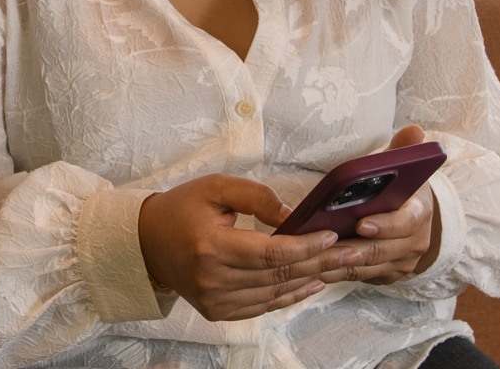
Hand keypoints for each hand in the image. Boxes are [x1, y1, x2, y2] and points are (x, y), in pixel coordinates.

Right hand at [138, 173, 341, 321]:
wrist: (147, 242)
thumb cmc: (182, 209)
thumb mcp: (216, 187)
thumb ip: (256, 197)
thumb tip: (292, 217)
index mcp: (211, 247)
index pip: (271, 253)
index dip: (305, 246)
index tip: (332, 236)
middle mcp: (213, 280)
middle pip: (278, 275)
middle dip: (319, 262)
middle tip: (352, 251)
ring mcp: (215, 301)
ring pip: (275, 294)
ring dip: (310, 279)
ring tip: (339, 266)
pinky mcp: (218, 312)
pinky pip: (262, 307)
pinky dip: (290, 296)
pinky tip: (312, 283)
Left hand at [320, 126, 440, 285]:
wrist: (415, 217)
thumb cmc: (400, 188)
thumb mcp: (405, 167)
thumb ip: (404, 150)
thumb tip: (415, 130)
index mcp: (419, 212)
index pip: (405, 223)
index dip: (384, 225)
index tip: (361, 223)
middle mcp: (415, 242)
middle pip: (382, 250)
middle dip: (352, 249)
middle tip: (324, 246)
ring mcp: (402, 262)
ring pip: (368, 267)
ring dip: (340, 265)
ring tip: (312, 258)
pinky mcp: (388, 275)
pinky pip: (362, 278)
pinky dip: (339, 274)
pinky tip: (316, 268)